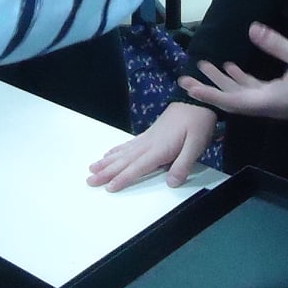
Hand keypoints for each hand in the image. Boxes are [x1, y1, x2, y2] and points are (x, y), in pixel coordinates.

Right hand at [87, 102, 216, 189]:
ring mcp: (147, 138)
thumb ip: (183, 164)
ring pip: (122, 152)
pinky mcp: (149, 134)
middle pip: (124, 160)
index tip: (108, 188)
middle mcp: (149, 144)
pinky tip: (109, 153)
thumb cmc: (197, 122)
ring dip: (107, 161)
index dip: (123, 178)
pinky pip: (128, 144)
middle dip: (106, 171)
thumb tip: (171, 183)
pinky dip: (116, 150)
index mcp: (159, 148)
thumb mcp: (196, 144)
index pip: (138, 167)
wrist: (196, 100)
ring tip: (92, 168)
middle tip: (89, 180)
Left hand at [180, 23, 287, 120]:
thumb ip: (276, 44)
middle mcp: (267, 105)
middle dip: (208, 87)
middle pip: (230, 98)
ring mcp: (273, 102)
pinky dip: (239, 79)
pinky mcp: (279, 97)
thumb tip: (252, 28)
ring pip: (240, 94)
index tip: (190, 87)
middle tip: (184, 77)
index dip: (210, 93)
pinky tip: (231, 66)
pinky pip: (252, 91)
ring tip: (204, 65)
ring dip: (222, 81)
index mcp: (270, 101)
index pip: (232, 100)